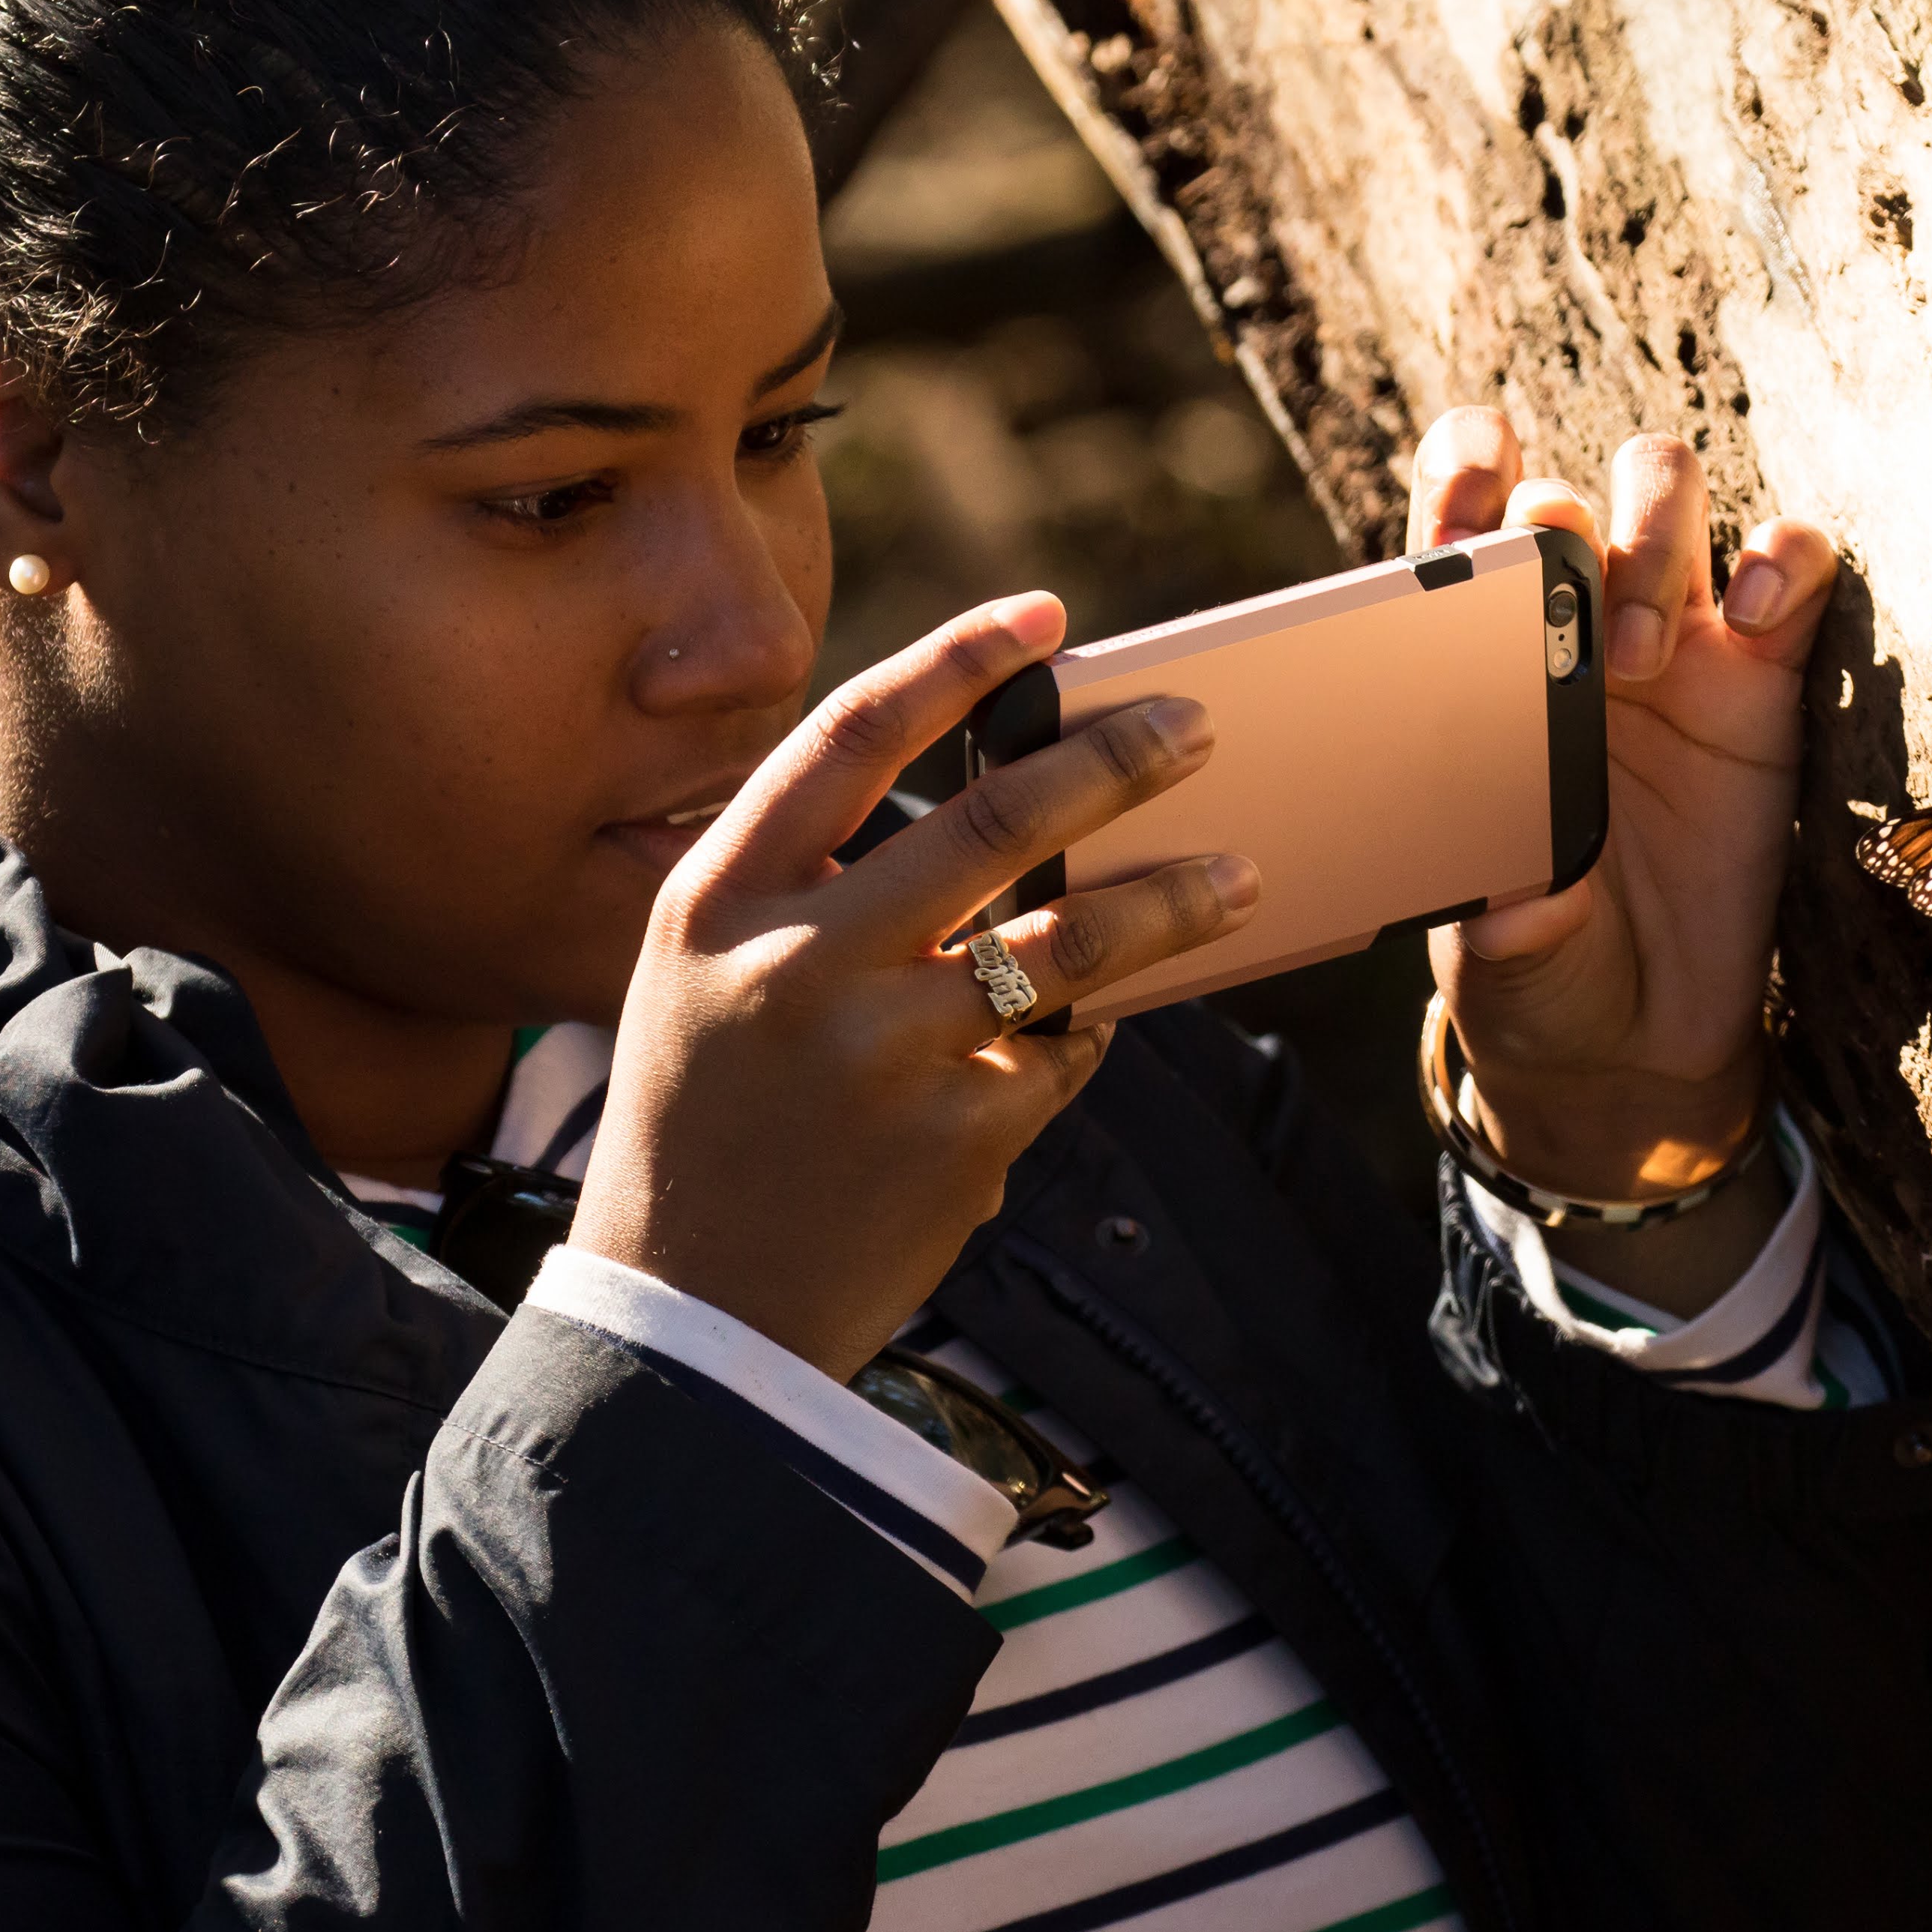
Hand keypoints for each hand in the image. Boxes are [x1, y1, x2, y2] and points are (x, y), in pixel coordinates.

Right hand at [573, 593, 1258, 1376]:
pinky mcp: (956, 1141)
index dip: (955, 658)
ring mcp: (881, 1056)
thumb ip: (818, 886)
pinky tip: (1101, 1026)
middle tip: (1198, 726)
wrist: (692, 1320)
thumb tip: (1008, 800)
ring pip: (1071, 942)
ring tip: (1240, 873)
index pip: (851, 735)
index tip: (1044, 612)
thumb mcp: (710, 976)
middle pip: (996, 822)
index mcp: (719, 899)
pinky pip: (1065, 1055)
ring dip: (1174, 898)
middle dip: (1117, 761)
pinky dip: (1090, 1032)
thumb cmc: (709, 1118)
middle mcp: (797, 964)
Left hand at [1416, 415, 1836, 1223]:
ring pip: (1666, 498)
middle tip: (1554, 585)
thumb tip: (1520, 900)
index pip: (1461, 520)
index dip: (1458, 483)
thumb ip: (1505, 921)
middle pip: (1564, 486)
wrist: (1635, 1042)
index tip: (1454, 525)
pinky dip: (1783, 562)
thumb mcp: (1502, 957)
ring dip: (1650, 536)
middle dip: (1553, 508)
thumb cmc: (1540, 972)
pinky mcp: (1770, 679)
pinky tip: (1757, 617)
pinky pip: (1795, 570)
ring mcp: (1677, 644)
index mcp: (1477, 665)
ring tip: (1640, 652)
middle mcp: (1572, 630)